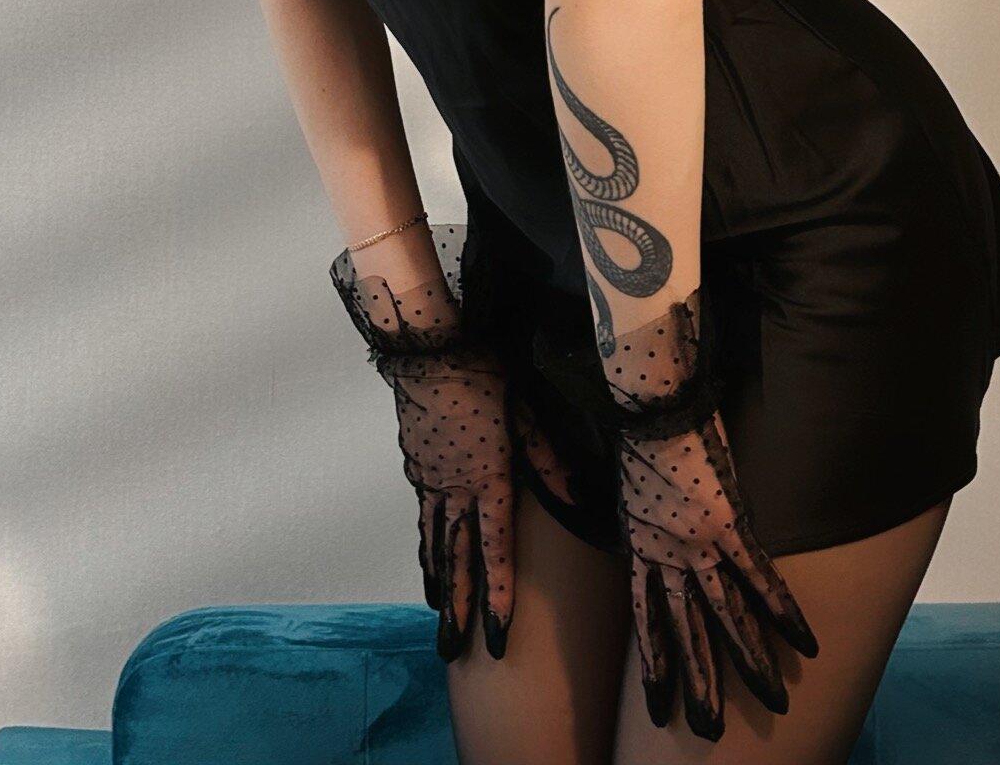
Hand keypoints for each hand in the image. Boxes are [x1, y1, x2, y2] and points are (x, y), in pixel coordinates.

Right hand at [330, 222, 575, 661]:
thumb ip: (550, 459)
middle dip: (456, 608)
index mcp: (487, 480)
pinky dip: (425, 545)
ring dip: (438, 581)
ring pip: (435, 542)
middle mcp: (455, 490)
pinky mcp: (418, 465)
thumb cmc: (485, 375)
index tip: (496, 636)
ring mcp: (431, 479)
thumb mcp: (525, 414)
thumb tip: (581, 495)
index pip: (494, 550)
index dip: (496, 595)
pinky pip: (423, 516)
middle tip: (452, 650)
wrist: (430, 349)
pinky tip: (427, 557)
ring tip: (438, 613)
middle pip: (456, 560)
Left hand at [606, 286, 819, 738]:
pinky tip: (805, 642)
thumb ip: (637, 510)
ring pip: (725, 617)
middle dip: (700, 683)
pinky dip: (783, 610)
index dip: (657, 663)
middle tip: (708, 730)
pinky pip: (759, 576)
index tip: (659, 705)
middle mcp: (667, 555)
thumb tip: (643, 521)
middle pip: (687, 631)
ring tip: (771, 703)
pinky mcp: (729, 523)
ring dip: (748, 663)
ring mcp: (699, 543)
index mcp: (639, 545)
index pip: (648, 619)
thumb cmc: (632, 428)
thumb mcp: (624, 480)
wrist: (647, 399)